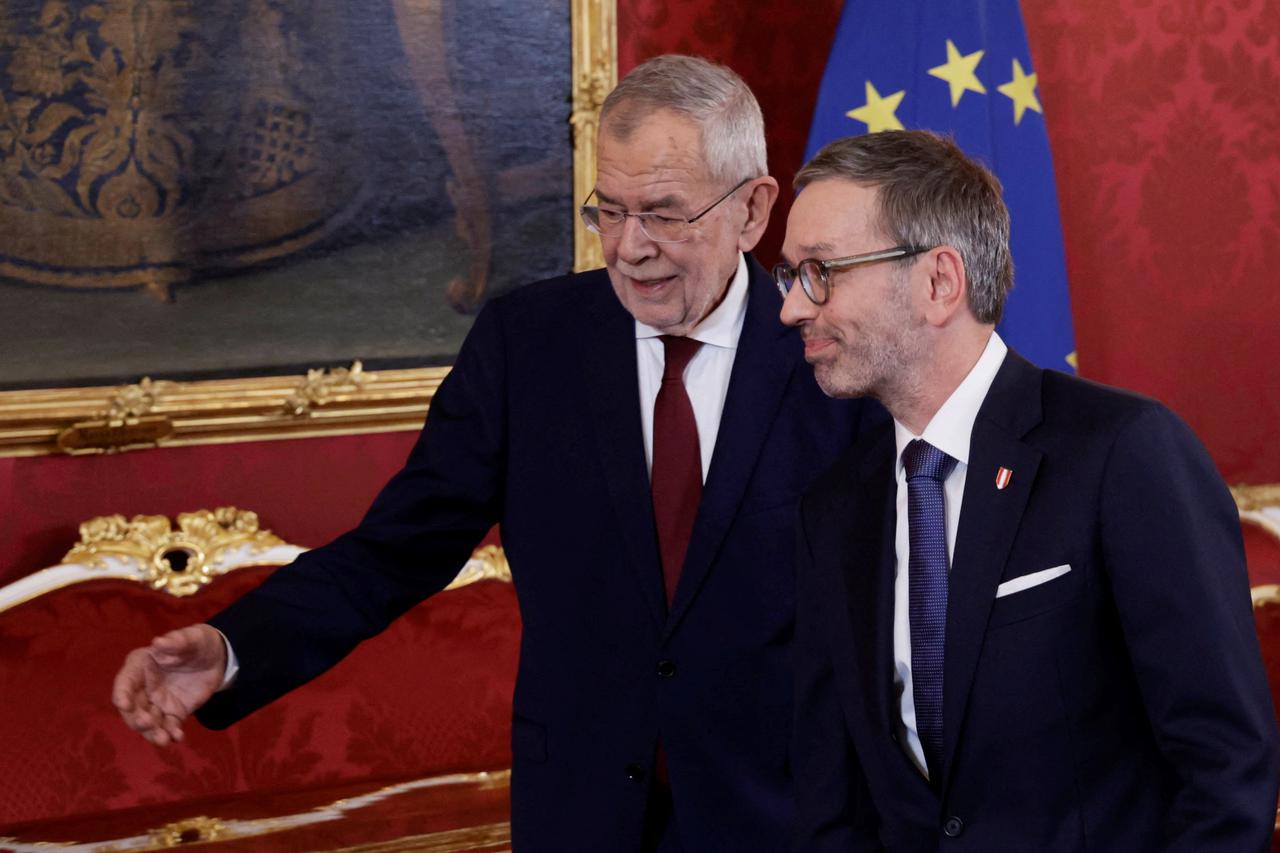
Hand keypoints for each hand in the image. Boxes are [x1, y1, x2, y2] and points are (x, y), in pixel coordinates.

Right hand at [112, 624, 226, 745]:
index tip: (123, 704)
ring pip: (148, 722)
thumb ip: (177, 641)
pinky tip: (178, 737)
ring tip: (163, 740)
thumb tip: (159, 642)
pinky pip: (168, 726)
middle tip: (147, 723)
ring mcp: (157, 702)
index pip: (125, 681)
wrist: (216, 658)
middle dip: (136, 718)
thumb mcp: (191, 638)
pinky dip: (171, 734)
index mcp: (141, 666)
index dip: (122, 693)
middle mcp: (143, 687)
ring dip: (152, 732)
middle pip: (133, 708)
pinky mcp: (173, 713)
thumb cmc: (197, 643)